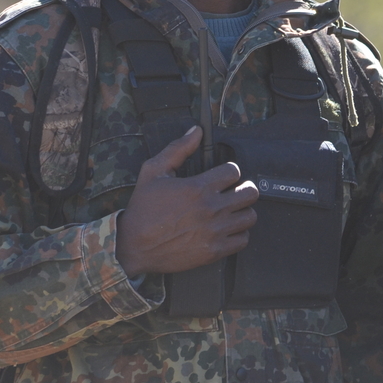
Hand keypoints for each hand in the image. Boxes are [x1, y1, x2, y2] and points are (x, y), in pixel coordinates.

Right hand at [115, 126, 258, 276]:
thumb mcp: (153, 171)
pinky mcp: (214, 251)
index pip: (234, 171)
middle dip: (243, 188)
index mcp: (198, 187)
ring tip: (231, 210)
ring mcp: (214, 231)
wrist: (133, 246)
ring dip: (242, 211)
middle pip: (250, 193)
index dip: (230, 171)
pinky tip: (227, 229)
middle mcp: (211, 209)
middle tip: (233, 192)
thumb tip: (196, 131)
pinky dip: (238, 234)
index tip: (223, 177)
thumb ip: (178, 149)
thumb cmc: (143, 209)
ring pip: (250, 216)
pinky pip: (242, 240)